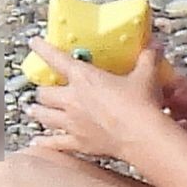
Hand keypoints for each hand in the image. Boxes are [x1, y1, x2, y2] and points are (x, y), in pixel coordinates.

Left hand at [27, 39, 168, 162]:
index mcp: (84, 78)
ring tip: (33, 109)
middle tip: (44, 88)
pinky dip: (45, 143)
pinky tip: (37, 143)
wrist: (142, 136)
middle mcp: (72, 100)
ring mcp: (73, 123)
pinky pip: (55, 143)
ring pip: (43, 116)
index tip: (35, 44)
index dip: (43, 49)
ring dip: (38, 112)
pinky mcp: (79, 142)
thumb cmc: (140, 105)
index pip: (56, 59)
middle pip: (44, 93)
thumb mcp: (146, 76)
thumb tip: (152, 47)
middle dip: (43, 90)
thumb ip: (146, 59)